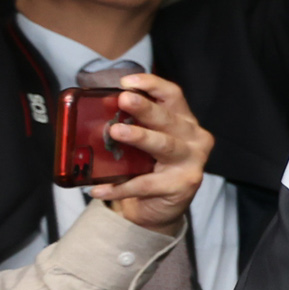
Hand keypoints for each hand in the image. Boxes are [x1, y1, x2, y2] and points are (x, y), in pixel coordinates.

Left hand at [84, 73, 211, 231]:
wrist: (160, 207)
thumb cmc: (150, 167)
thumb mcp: (145, 141)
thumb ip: (132, 125)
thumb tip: (94, 111)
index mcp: (183, 120)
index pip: (172, 95)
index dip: (152, 84)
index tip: (127, 82)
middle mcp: (194, 137)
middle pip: (168, 118)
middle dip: (145, 107)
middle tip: (124, 100)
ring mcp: (191, 161)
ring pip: (164, 145)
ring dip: (140, 137)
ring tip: (115, 133)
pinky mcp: (182, 185)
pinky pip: (147, 184)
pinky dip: (120, 187)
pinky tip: (99, 188)